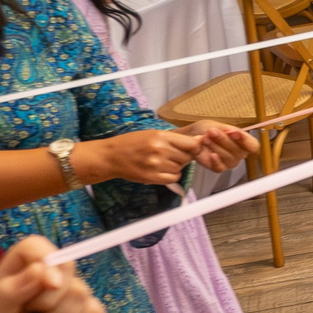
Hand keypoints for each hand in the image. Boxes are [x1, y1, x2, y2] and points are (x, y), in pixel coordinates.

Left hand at [0, 237, 106, 312]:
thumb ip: (8, 292)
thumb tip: (42, 270)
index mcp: (14, 276)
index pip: (35, 246)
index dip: (44, 258)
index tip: (45, 282)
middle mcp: (43, 283)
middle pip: (66, 265)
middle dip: (51, 297)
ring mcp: (68, 302)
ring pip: (81, 293)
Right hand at [77, 128, 201, 185]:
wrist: (112, 155)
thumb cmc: (133, 143)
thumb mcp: (153, 134)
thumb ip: (176, 138)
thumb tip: (201, 140)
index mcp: (161, 136)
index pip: (192, 144)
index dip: (195, 148)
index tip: (192, 148)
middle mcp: (159, 150)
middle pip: (187, 157)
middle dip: (183, 157)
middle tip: (171, 155)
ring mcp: (155, 164)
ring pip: (180, 168)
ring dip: (176, 167)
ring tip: (162, 161)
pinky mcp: (151, 177)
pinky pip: (173, 179)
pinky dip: (171, 176)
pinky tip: (162, 170)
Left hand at [187, 121, 258, 172]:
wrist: (193, 135)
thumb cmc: (208, 129)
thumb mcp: (219, 125)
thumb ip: (228, 131)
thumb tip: (232, 133)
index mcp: (244, 141)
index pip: (253, 145)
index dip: (245, 140)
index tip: (233, 133)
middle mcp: (239, 153)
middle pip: (239, 151)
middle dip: (224, 140)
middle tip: (211, 132)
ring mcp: (230, 162)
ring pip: (229, 158)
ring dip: (216, 147)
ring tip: (205, 138)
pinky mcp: (219, 168)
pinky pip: (220, 167)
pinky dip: (215, 161)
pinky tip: (211, 154)